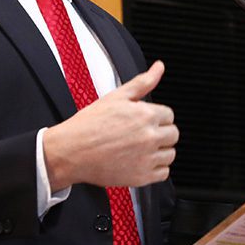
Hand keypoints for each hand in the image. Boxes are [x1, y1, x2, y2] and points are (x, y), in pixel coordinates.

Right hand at [43, 60, 177, 188]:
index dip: (156, 117)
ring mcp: (147, 158)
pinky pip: (163, 173)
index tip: (144, 122)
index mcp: (146, 115)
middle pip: (173, 135)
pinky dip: (155, 169)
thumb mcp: (116, 96)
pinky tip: (140, 162)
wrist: (71, 151)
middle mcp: (150, 137)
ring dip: (160, 151)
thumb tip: (159, 68)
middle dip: (160, 133)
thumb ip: (143, 82)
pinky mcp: (142, 177)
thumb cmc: (88, 125)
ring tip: (140, 149)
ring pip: (170, 154)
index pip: (169, 115)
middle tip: (141, 135)